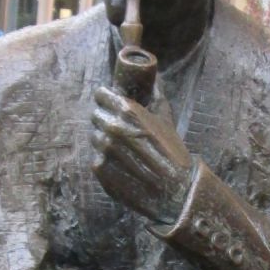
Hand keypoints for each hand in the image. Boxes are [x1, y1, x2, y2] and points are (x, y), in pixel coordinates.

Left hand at [91, 86, 194, 224]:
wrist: (174, 190)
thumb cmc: (173, 153)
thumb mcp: (166, 119)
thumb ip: (156, 97)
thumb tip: (154, 80)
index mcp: (126, 110)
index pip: (100, 94)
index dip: (106, 99)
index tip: (110, 104)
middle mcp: (111, 126)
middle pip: (96, 114)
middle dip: (105, 119)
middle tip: (119, 129)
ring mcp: (103, 148)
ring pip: (95, 136)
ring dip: (105, 140)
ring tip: (123, 151)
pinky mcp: (99, 168)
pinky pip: (97, 158)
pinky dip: (106, 161)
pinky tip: (123, 166)